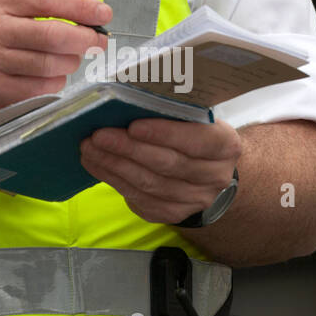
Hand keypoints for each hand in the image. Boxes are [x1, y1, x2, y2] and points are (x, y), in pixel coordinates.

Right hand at [0, 0, 109, 120]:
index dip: (81, 7)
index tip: (103, 13)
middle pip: (53, 35)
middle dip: (85, 38)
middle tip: (97, 40)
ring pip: (51, 64)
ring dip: (71, 62)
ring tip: (71, 57)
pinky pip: (40, 88)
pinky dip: (55, 83)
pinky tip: (52, 76)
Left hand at [79, 118, 241, 224]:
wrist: (209, 172)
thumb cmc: (195, 135)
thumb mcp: (195, 120)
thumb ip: (173, 113)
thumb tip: (127, 102)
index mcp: (226, 145)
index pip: (196, 141)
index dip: (164, 134)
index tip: (133, 126)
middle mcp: (216, 176)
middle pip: (168, 164)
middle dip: (129, 149)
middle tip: (99, 136)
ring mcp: (195, 199)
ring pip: (150, 184)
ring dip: (115, 166)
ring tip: (90, 149)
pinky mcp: (174, 213)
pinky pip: (140, 199)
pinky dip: (115, 181)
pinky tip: (97, 165)